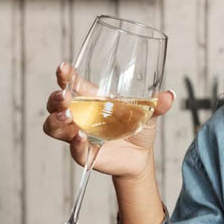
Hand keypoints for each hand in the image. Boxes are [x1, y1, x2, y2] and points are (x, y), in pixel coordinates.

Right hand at [42, 62, 175, 180]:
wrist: (141, 155)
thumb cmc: (138, 127)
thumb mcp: (149, 113)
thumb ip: (157, 104)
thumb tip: (169, 95)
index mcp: (93, 99)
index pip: (72, 84)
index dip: (65, 76)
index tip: (63, 68)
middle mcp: (80, 115)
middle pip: (56, 104)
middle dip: (56, 99)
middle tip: (64, 96)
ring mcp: (79, 133)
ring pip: (54, 126)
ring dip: (58, 121)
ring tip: (69, 116)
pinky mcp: (84, 153)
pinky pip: (74, 148)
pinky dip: (75, 143)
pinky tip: (81, 137)